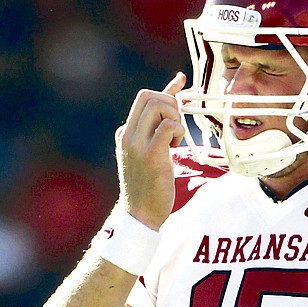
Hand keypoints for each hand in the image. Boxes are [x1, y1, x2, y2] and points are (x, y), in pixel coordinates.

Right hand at [115, 72, 185, 229]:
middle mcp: (128, 135)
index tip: (182, 99)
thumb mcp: (150, 151)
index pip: (144, 97)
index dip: (167, 93)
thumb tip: (174, 103)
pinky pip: (167, 126)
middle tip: (177, 127)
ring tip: (175, 140)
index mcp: (125, 133)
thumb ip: (158, 128)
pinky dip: (177, 129)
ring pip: (157, 106)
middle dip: (171, 104)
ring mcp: (137, 144)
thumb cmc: (149, 183)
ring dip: (174, 117)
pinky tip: (175, 146)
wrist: (140, 213)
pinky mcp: (150, 155)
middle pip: (149, 96)